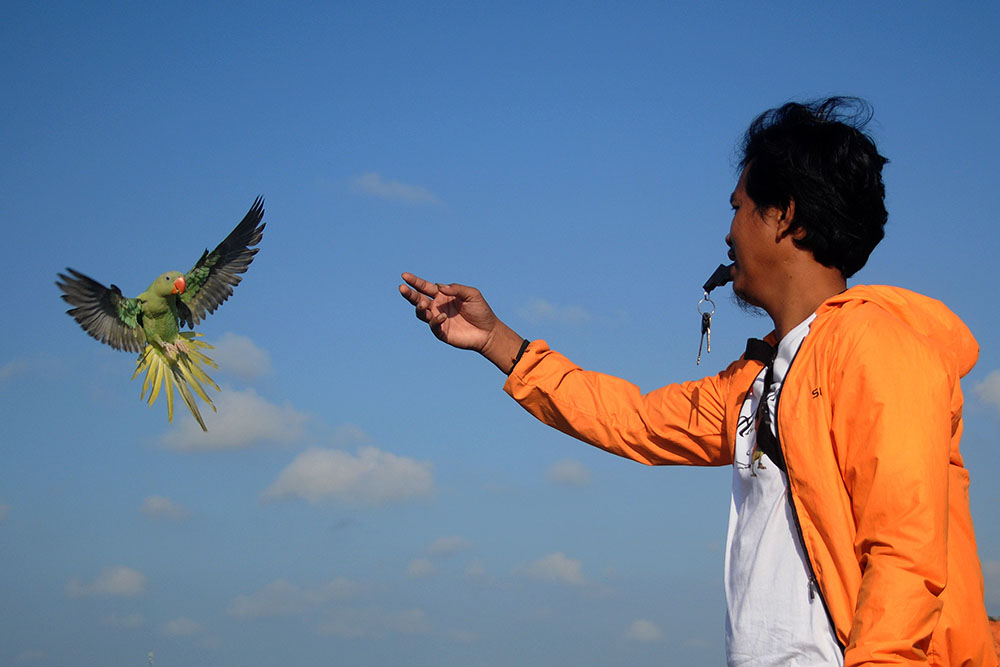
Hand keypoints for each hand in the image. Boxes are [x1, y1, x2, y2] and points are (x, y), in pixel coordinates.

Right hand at [399, 272, 524, 371]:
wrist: (488, 331)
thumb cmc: (480, 310)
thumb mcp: (472, 294)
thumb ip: (457, 289)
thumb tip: (440, 287)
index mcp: (442, 295)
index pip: (425, 287)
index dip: (415, 282)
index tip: (404, 276)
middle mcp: (437, 306)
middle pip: (418, 299)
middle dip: (409, 294)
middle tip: (402, 288)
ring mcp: (438, 319)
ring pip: (421, 312)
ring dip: (419, 307)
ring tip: (421, 304)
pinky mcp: (441, 332)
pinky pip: (433, 325)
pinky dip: (435, 320)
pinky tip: (442, 316)